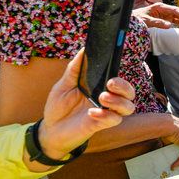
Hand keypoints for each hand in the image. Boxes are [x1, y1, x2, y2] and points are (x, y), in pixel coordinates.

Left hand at [34, 50, 135, 168]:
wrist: (50, 129)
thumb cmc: (58, 106)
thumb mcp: (63, 85)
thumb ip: (74, 69)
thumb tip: (84, 50)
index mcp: (100, 87)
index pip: (118, 80)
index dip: (121, 74)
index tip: (114, 70)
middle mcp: (107, 99)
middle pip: (129, 93)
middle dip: (124, 87)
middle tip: (110, 83)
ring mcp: (106, 112)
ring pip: (128, 107)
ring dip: (119, 102)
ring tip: (102, 97)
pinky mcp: (101, 125)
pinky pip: (114, 120)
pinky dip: (106, 115)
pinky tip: (92, 113)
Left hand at [133, 2, 178, 27]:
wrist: (132, 20)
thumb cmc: (138, 19)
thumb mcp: (146, 21)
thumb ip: (158, 23)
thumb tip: (169, 26)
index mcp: (160, 7)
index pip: (174, 10)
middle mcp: (164, 9)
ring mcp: (165, 14)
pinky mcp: (165, 19)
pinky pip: (176, 20)